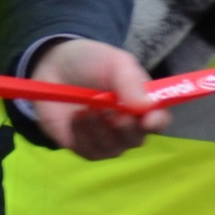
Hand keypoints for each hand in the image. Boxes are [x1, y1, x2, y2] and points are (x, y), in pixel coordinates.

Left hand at [29, 39, 166, 160]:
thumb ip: (131, 82)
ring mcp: (107, 140)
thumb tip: (147, 107)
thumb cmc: (91, 62)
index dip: (157, 122)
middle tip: (108, 108)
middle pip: (136, 140)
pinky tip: (75, 117)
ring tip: (86, 107)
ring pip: (113, 149)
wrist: (55, 65)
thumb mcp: (114, 62)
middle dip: (123, 126)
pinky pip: (90, 152)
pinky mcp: (84, 147)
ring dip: (99, 128)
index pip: (159, 121)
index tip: (147, 120)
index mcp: (142, 104)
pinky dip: (82, 134)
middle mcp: (129, 127)